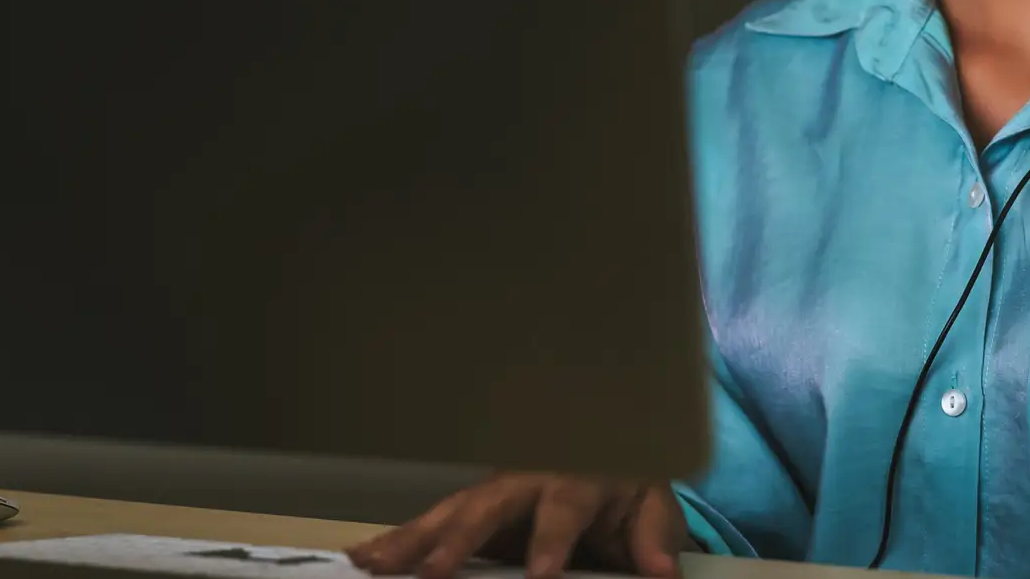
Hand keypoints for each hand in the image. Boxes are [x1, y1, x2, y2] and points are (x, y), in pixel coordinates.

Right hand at [347, 474, 686, 578]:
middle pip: (491, 504)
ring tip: (375, 562)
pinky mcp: (474, 508)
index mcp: (578, 477)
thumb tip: (663, 572)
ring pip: (451, 510)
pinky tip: (366, 556)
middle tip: (435, 570)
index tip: (541, 575)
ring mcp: (495, 491)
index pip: (564, 509)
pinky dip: (399, 538)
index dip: (551, 541)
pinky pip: (434, 521)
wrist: (611, 462)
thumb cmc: (629, 494)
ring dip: (413, 537)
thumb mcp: (652, 511)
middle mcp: (529, 478)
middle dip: (461, 536)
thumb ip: (653, 540)